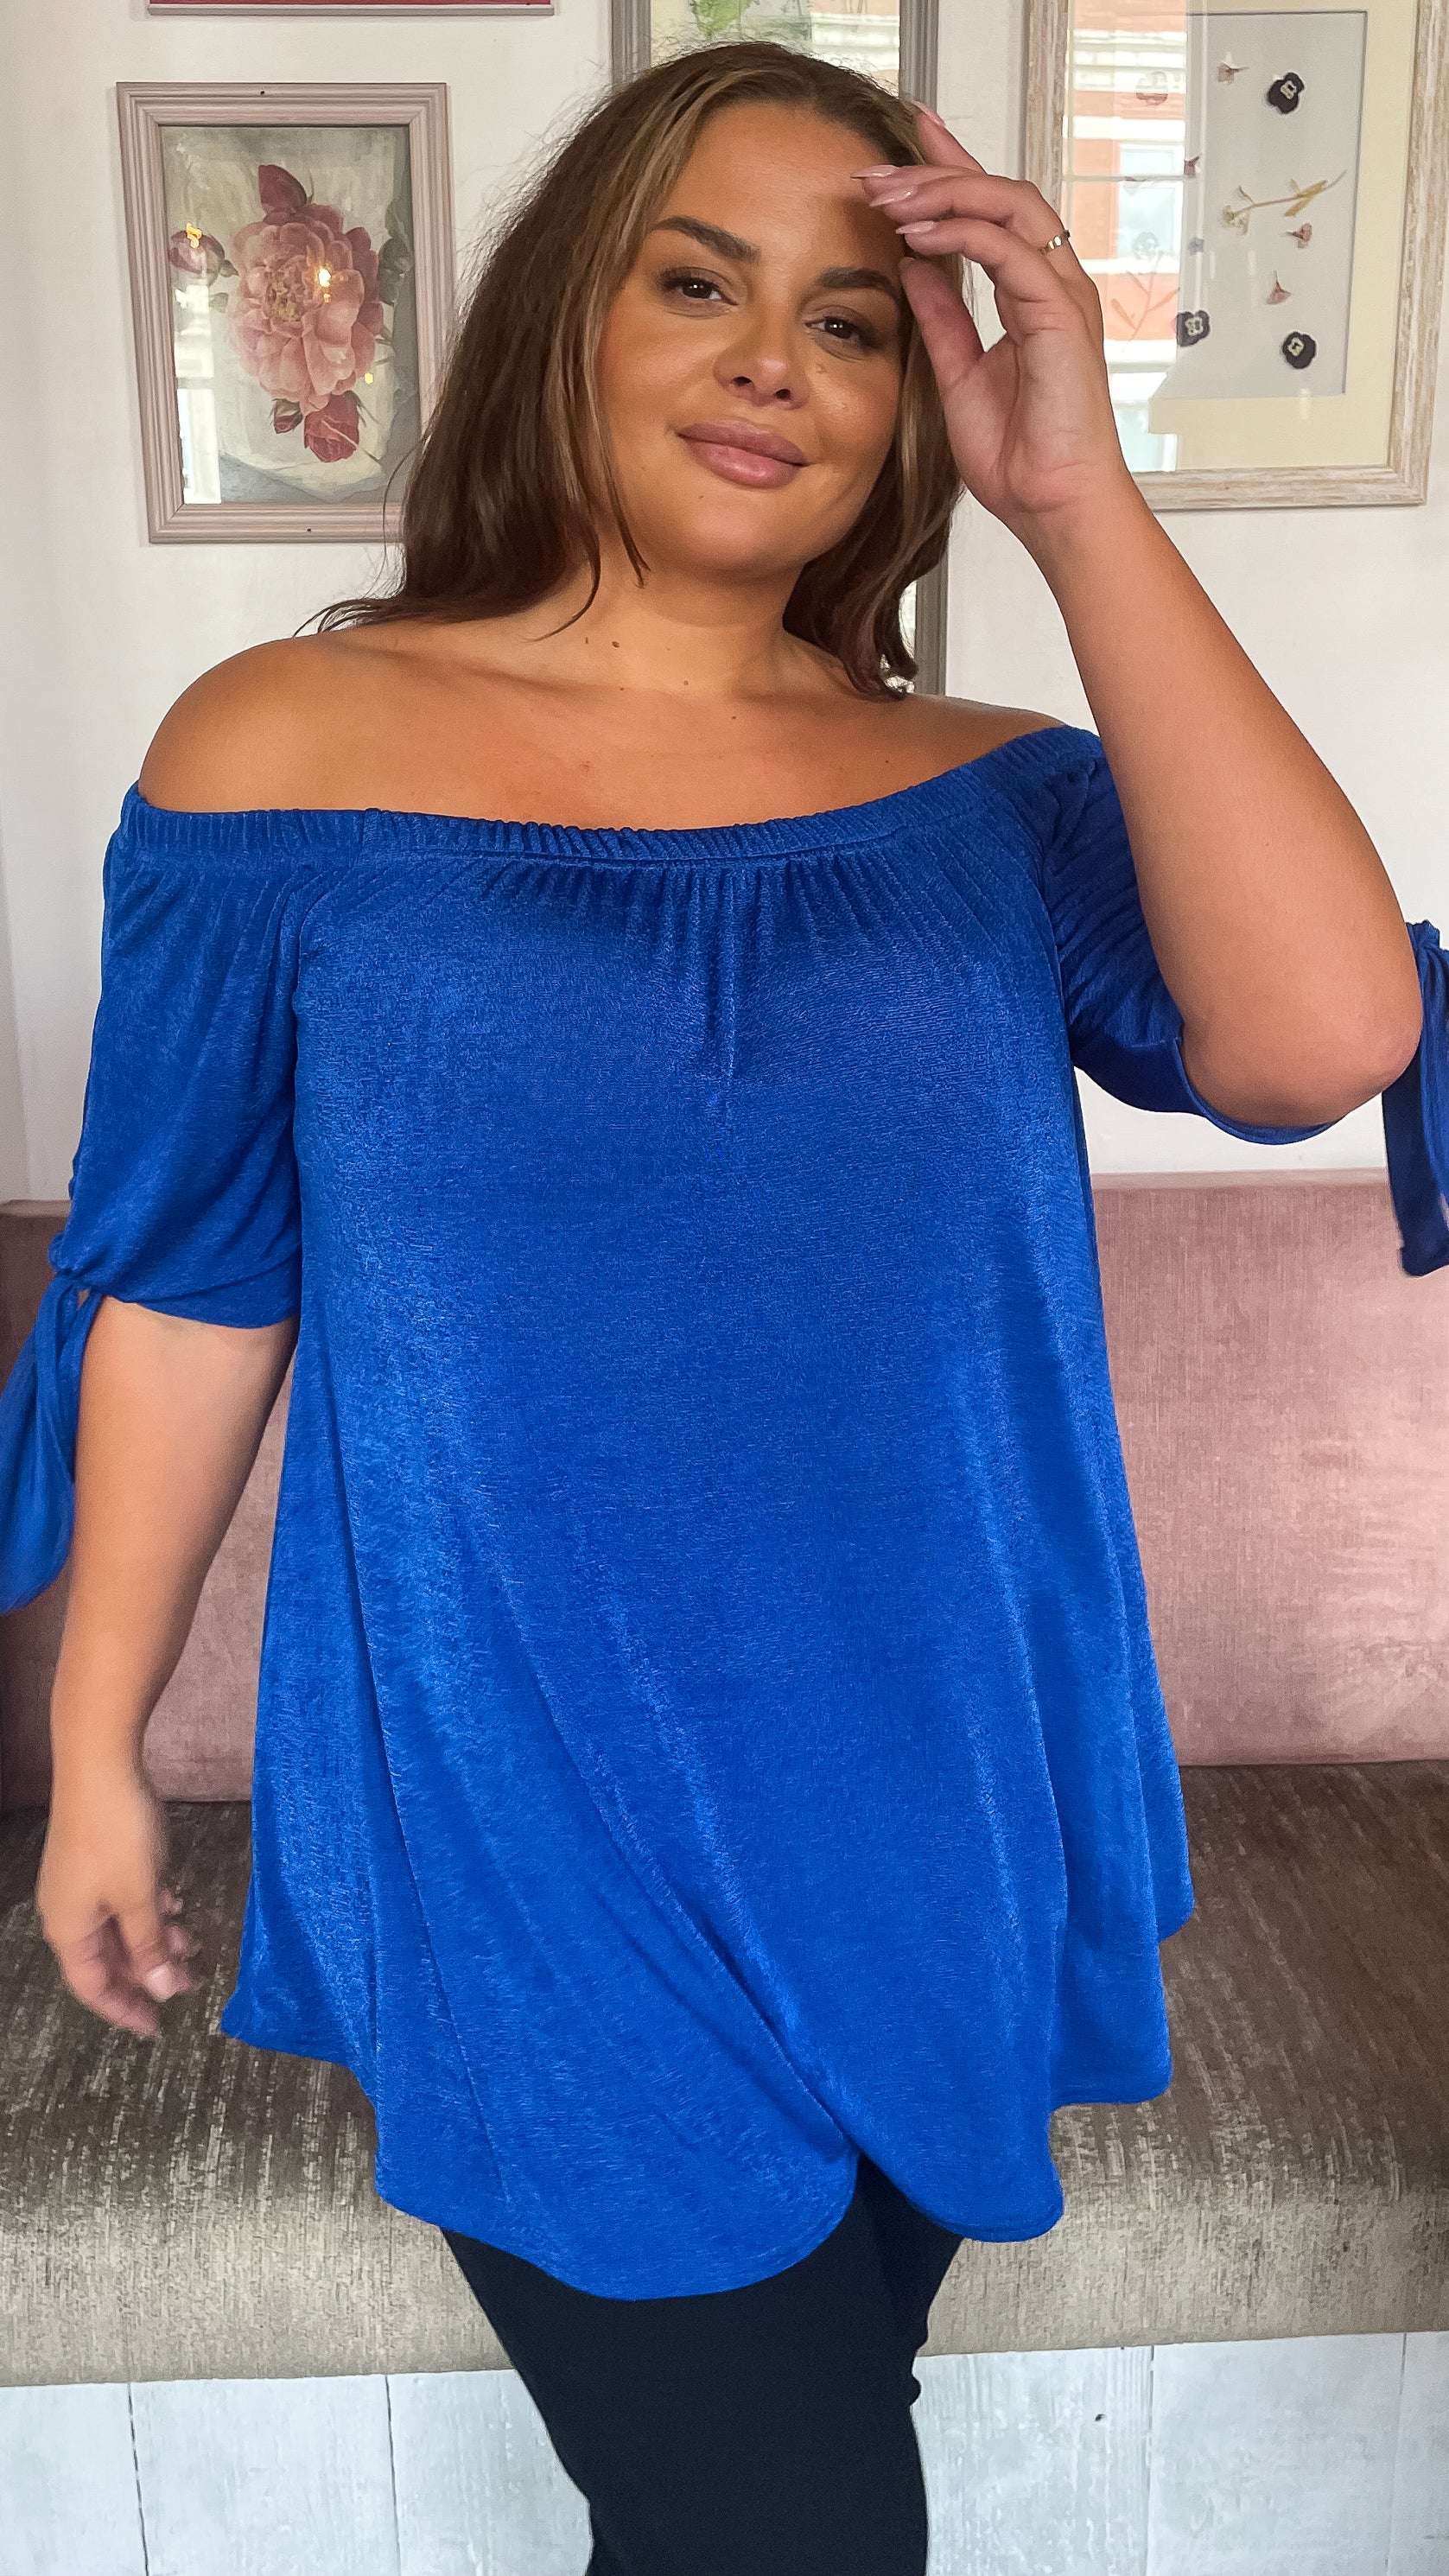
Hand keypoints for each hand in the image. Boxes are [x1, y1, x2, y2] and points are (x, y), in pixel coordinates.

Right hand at [36, 1753, 198, 2037]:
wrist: (100, 1763)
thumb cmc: (116, 1833)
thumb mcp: (139, 1897)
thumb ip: (150, 1947)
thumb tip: (164, 1991)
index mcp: (69, 1929)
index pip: (93, 1987)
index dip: (125, 2009)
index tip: (156, 2028)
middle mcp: (68, 1910)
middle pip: (108, 1958)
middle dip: (148, 1972)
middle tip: (187, 1984)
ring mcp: (81, 1883)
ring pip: (120, 1926)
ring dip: (154, 1938)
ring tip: (190, 1941)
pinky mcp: (96, 1858)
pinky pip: (123, 1897)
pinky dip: (149, 1907)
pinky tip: (175, 1903)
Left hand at [855, 106, 1141, 550]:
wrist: (1052, 505)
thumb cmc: (1021, 456)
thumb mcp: (958, 375)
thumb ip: (942, 319)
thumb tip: (914, 266)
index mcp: (1033, 295)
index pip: (992, 210)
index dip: (952, 168)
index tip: (906, 142)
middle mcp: (1054, 283)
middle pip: (1001, 193)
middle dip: (936, 172)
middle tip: (877, 174)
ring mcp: (1062, 295)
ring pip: (1009, 206)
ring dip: (944, 193)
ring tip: (889, 199)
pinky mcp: (1061, 315)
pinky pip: (1010, 250)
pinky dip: (962, 233)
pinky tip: (918, 235)